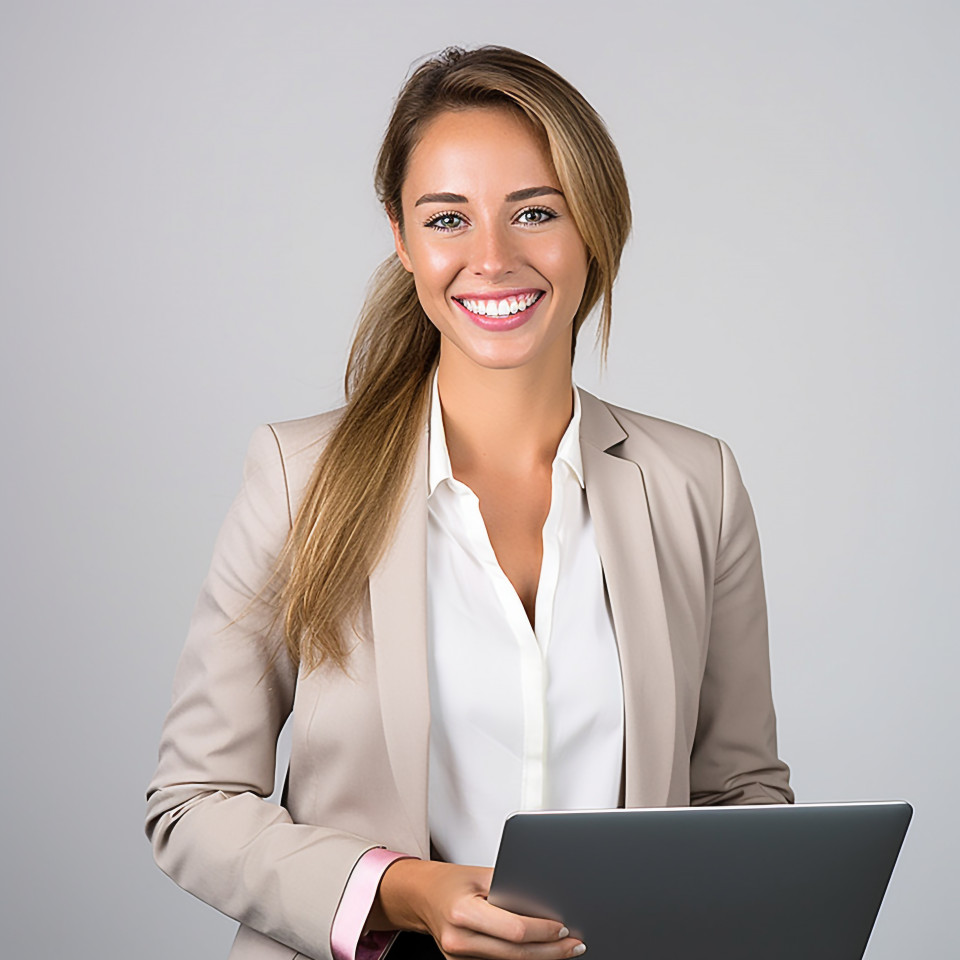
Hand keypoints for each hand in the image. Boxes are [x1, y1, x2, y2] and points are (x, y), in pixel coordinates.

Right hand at [371, 859, 585, 958]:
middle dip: (551, 951)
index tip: (563, 927)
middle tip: (574, 945)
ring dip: (541, 959)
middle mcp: (459, 942)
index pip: (513, 930)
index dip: (543, 931)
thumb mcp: (480, 875)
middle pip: (516, 955)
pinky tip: (540, 954)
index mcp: (462, 913)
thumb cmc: (450, 882)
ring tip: (565, 950)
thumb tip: (544, 898)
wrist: (422, 897)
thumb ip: (509, 886)